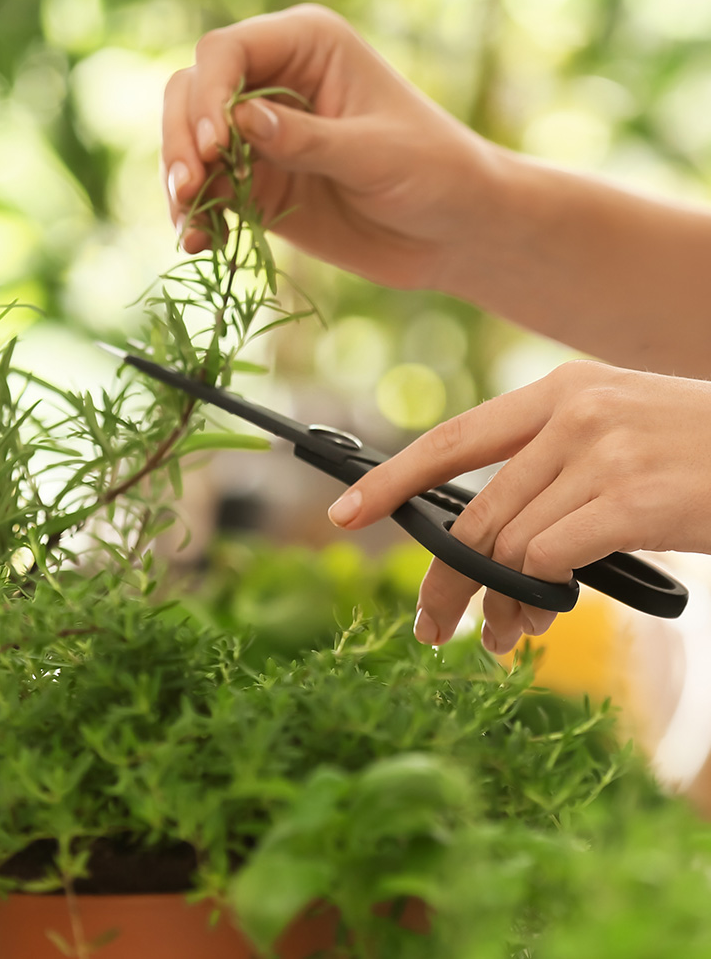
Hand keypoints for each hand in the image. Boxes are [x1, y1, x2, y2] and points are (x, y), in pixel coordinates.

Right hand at [162, 4, 503, 290]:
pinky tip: (199, 244)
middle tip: (187, 188)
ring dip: (179, 182)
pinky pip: (211, 195)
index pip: (227, 52)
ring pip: (189, 145)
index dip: (208, 94)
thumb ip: (308, 139)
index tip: (213, 144)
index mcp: (307, 46)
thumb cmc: (433, 172)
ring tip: (187, 224)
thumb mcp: (375, 152)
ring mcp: (262, 138)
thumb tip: (239, 122)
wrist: (451, 231)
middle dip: (179, 139)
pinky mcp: (260, 187)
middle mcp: (274, 84)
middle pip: (192, 93)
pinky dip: (198, 218)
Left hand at [327, 360, 710, 653]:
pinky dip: (540, 599)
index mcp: (559, 391)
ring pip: (509, 548)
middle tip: (434, 627)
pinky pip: (548, 563)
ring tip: (511, 631)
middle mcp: (572, 414)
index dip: (392, 480)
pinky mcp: (631, 500)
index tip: (347, 513)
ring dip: (500, 604)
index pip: (453, 439)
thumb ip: (550, 472)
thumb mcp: (619, 434)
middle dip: (446, 582)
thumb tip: (492, 551)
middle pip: (474, 515)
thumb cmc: (699, 455)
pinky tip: (549, 614)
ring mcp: (601, 453)